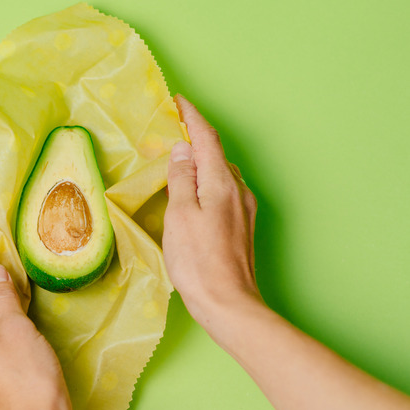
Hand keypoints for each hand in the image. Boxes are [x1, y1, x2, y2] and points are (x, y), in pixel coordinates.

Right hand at [163, 94, 262, 340]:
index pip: (207, 139)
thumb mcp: (180, 215)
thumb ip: (181, 179)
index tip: (178, 102)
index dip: (192, 118)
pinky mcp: (241, 227)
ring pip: (220, 174)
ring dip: (200, 164)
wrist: (228, 303)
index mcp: (222, 183)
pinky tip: (192, 196)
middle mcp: (238, 191)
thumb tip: (181, 151)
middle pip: (216, 155)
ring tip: (177, 165)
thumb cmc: (198, 261)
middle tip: (170, 134)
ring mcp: (243, 210)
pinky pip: (223, 192)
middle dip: (194, 141)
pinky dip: (206, 184)